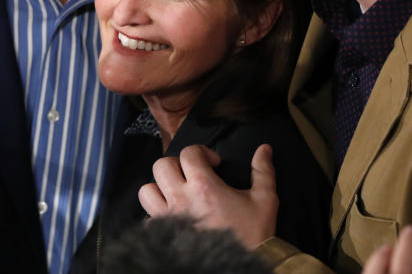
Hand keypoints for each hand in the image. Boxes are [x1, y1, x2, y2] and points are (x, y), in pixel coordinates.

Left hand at [138, 143, 277, 248]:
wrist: (243, 268)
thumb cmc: (254, 235)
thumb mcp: (265, 200)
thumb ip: (263, 171)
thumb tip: (264, 149)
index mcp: (204, 186)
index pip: (189, 152)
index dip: (202, 152)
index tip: (214, 164)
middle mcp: (181, 198)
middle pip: (161, 166)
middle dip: (177, 165)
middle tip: (193, 175)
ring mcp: (169, 218)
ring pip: (147, 190)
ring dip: (160, 187)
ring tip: (178, 193)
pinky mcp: (165, 235)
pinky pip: (148, 217)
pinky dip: (157, 214)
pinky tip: (174, 216)